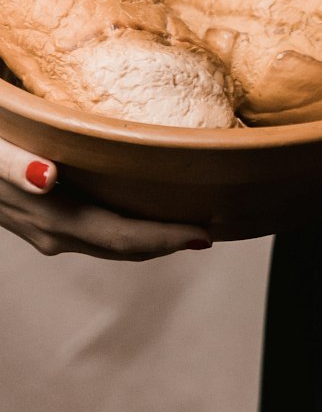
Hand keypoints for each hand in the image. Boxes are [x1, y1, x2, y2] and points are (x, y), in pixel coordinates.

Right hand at [0, 136, 212, 259]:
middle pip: (118, 246)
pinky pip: (91, 231)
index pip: (117, 236)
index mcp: (45, 212)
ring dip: (146, 238)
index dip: (162, 239)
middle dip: (164, 243)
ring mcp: (42, 227)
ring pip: (105, 243)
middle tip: (211, 228)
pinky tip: (139, 209)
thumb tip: (46, 177)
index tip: (204, 232)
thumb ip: (11, 166)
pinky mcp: (38, 215)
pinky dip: (123, 228)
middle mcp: (48, 229)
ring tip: (185, 220)